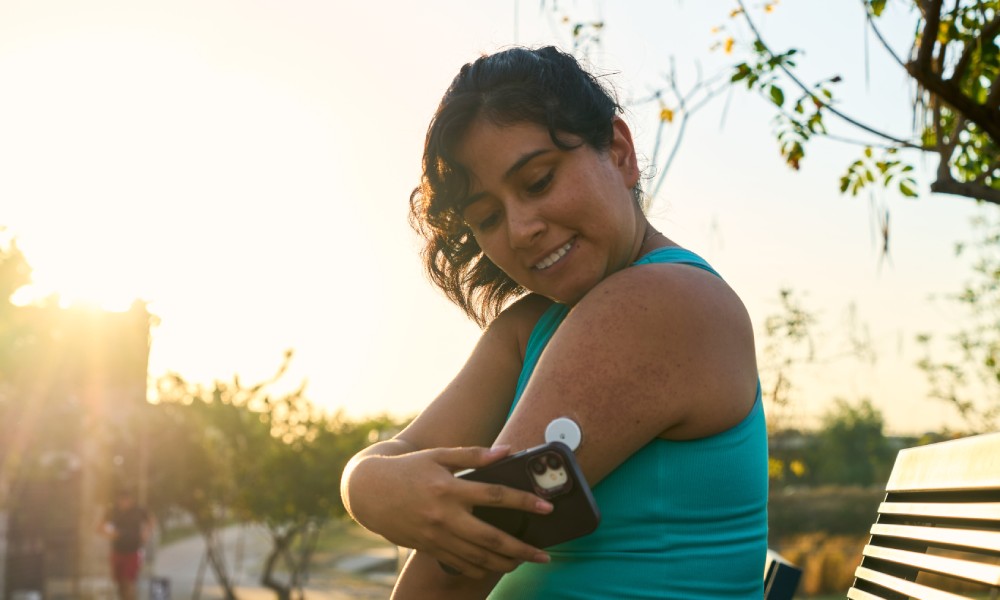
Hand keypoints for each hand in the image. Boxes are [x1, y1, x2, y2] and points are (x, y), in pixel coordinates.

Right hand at [349, 445, 552, 577]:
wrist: (369, 492)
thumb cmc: (408, 469)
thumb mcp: (439, 455)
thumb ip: (473, 455)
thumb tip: (507, 451)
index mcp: (450, 488)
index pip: (496, 495)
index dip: (524, 502)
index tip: (546, 508)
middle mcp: (444, 516)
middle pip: (491, 538)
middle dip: (521, 549)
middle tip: (544, 556)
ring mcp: (436, 536)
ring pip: (477, 557)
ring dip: (504, 563)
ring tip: (524, 562)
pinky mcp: (428, 547)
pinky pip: (459, 563)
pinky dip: (479, 567)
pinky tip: (494, 566)